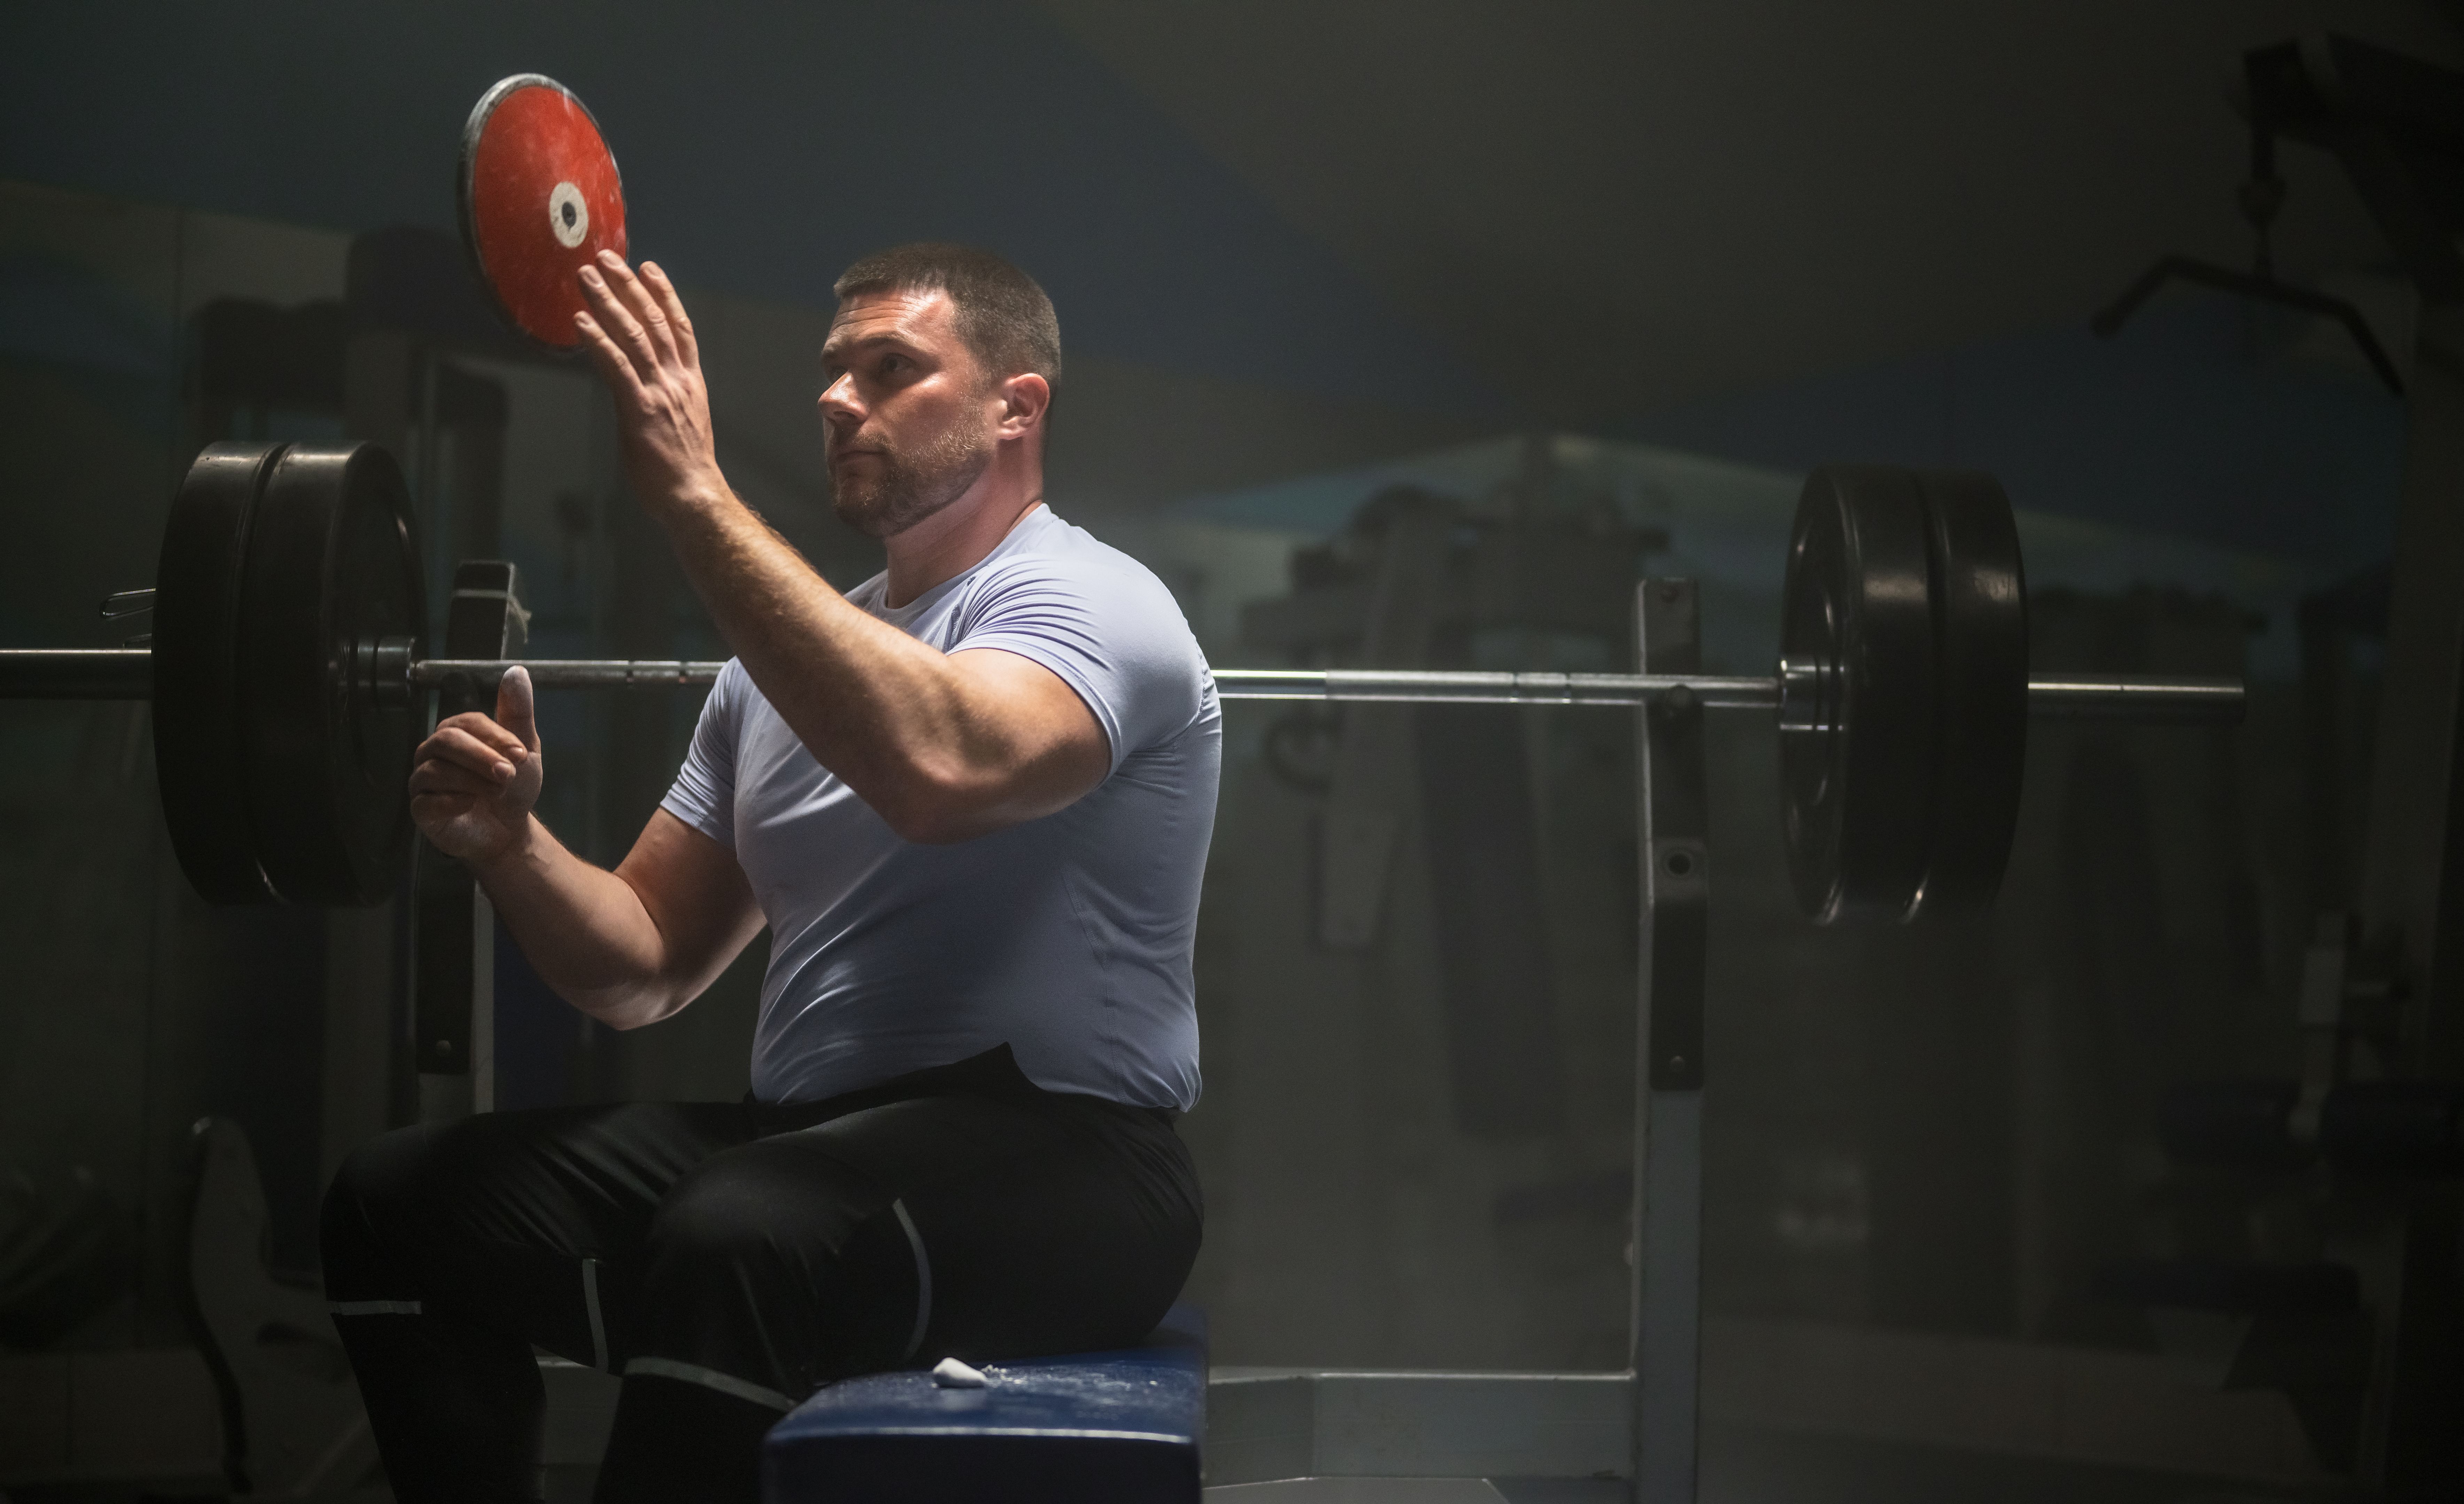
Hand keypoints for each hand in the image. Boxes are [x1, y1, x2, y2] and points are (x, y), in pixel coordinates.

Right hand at [409, 667, 544, 865]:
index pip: (468, 723)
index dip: (495, 736)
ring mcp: (423, 780)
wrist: (508, 828)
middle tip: (508, 774)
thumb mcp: (523, 748)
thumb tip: (516, 670)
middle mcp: (433, 752)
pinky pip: (427, 802)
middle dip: (481, 757)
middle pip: (446, 742)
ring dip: (474, 782)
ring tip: (498, 791)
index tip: (522, 754)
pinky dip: (453, 802)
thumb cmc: (511, 785)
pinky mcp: (421, 810)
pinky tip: (471, 804)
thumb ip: (518, 711)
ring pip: (436, 771)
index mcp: (456, 732)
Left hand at [573, 251, 727, 514]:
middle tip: (607, 259)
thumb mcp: (680, 423)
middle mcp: (677, 380)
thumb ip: (662, 397)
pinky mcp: (640, 409)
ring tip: (587, 277)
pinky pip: (617, 367)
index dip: (664, 295)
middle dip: (629, 286)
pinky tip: (581, 322)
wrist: (694, 496)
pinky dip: (598, 341)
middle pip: (653, 321)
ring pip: (634, 335)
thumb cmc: (685, 469)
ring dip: (608, 302)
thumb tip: (638, 385)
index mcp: (689, 382)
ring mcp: (660, 392)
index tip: (649, 269)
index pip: (679, 328)